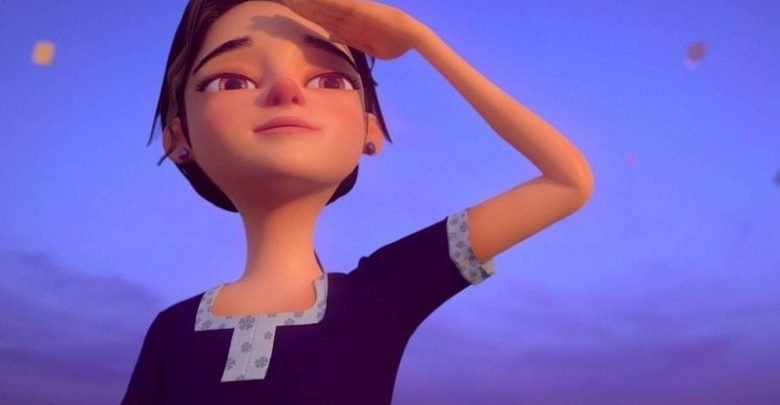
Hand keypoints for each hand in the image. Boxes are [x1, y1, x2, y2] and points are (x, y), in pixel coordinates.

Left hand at [279, 0, 425, 59]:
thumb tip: (330, 35)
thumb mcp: (367, 45)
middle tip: (278, 3)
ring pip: (319, 6)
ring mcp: (349, 11)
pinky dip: (317, 4)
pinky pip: (330, 5)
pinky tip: (302, 2)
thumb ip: (347, 38)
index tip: (288, 9)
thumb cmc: (395, 42)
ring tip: (285, 1)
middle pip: (316, 10)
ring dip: (302, 4)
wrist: (410, 35)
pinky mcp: (353, 9)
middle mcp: (346, 16)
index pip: (321, 18)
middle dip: (298, 6)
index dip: (304, 13)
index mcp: (347, 25)